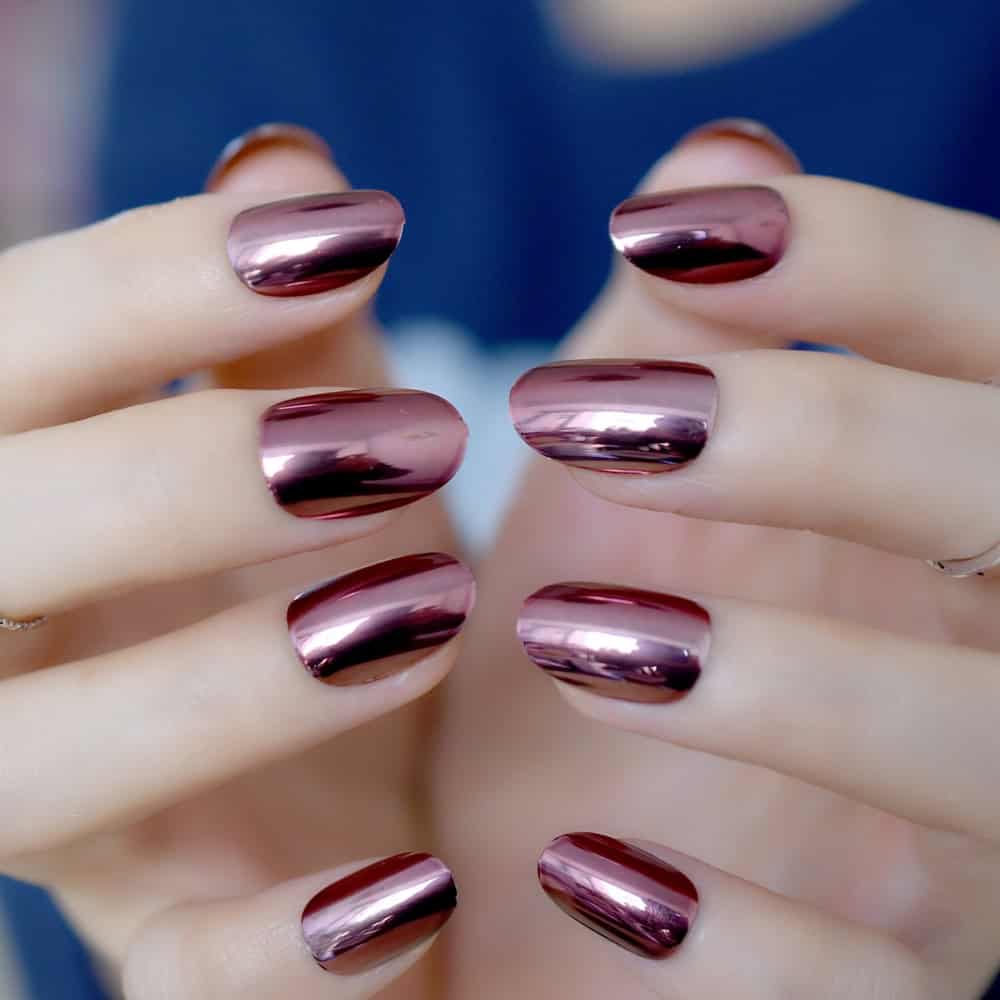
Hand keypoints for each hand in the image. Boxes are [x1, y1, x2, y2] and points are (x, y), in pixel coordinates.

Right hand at [0, 130, 468, 997]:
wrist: (374, 796)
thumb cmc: (341, 587)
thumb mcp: (328, 454)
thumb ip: (296, 332)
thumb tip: (287, 158)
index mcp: (43, 496)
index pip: (15, 353)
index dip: (157, 276)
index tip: (353, 224)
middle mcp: (14, 646)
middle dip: (180, 474)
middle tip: (408, 434)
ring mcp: (77, 820)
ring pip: (42, 765)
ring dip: (220, 689)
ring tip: (424, 609)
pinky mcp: (173, 949)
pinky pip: (174, 984)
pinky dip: (274, 953)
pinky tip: (414, 890)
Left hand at [436, 121, 999, 997]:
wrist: (554, 849)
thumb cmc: (606, 626)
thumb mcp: (626, 477)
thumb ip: (693, 334)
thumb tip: (715, 148)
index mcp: (962, 505)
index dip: (866, 260)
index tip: (666, 230)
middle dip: (824, 442)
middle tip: (584, 406)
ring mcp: (976, 838)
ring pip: (989, 750)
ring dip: (790, 680)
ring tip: (577, 638)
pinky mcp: (887, 987)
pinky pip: (873, 984)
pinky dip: (749, 935)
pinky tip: (589, 869)